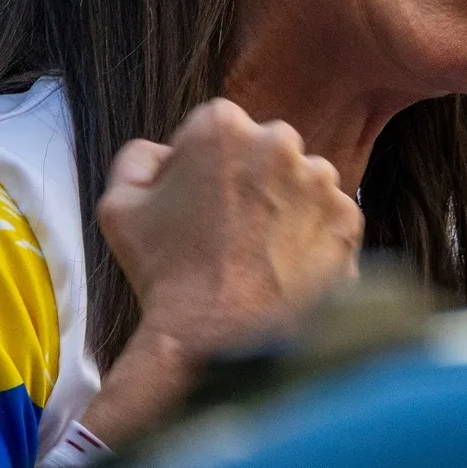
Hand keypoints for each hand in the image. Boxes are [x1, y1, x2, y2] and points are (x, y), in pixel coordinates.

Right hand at [83, 99, 361, 444]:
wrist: (215, 341)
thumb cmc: (164, 274)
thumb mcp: (119, 207)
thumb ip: (138, 159)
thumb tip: (163, 152)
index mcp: (221, 127)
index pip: (219, 129)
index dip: (205, 166)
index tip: (200, 203)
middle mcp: (278, 142)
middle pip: (266, 150)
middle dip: (252, 180)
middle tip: (230, 231)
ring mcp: (320, 182)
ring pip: (303, 183)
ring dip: (287, 207)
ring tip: (258, 254)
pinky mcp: (348, 220)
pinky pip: (331, 220)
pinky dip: (314, 239)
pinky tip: (284, 268)